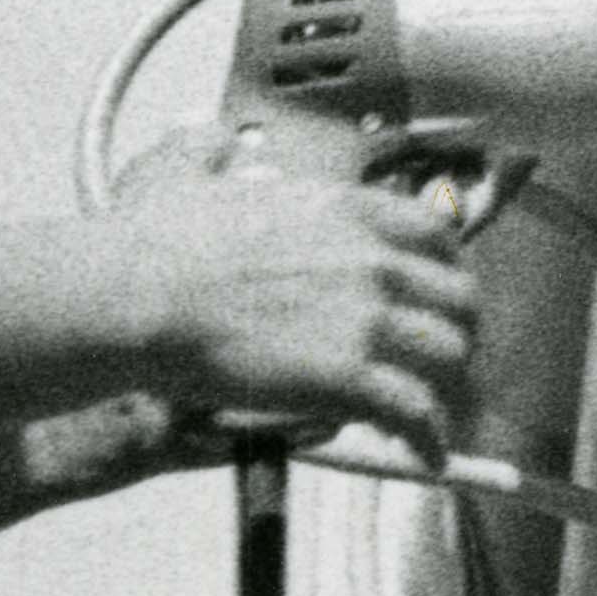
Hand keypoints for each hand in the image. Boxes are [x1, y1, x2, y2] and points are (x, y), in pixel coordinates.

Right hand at [119, 132, 476, 462]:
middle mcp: (370, 258)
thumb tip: (213, 140)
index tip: (439, 293)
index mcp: (343, 209)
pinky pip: (416, 411)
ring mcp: (365, 317)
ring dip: (446, 388)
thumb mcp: (186, 171)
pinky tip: (424, 455)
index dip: (448, 270)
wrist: (137, 295)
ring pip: (449, 356)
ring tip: (432, 413)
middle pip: (458, 299)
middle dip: (457, 332)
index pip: (436, 233)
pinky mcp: (348, 375)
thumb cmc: (153, 243)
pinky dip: (429, 439)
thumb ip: (210, 152)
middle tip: (440, 359)